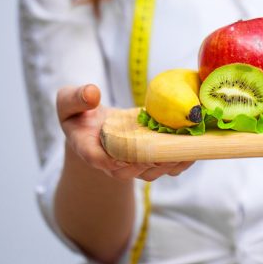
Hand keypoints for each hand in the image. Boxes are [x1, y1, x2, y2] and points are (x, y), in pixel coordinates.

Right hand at [57, 84, 193, 180]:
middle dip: (151, 160)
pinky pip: (166, 167)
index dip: (113, 158)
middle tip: (169, 147)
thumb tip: (92, 92)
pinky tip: (194, 148)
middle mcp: (112, 163)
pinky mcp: (149, 162)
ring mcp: (132, 166)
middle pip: (132, 169)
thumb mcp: (68, 102)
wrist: (93, 127)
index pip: (98, 158)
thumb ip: (75, 98)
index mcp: (89, 149)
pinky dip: (180, 160)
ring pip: (152, 171)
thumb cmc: (80, 114)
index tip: (129, 152)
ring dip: (170, 161)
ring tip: (187, 147)